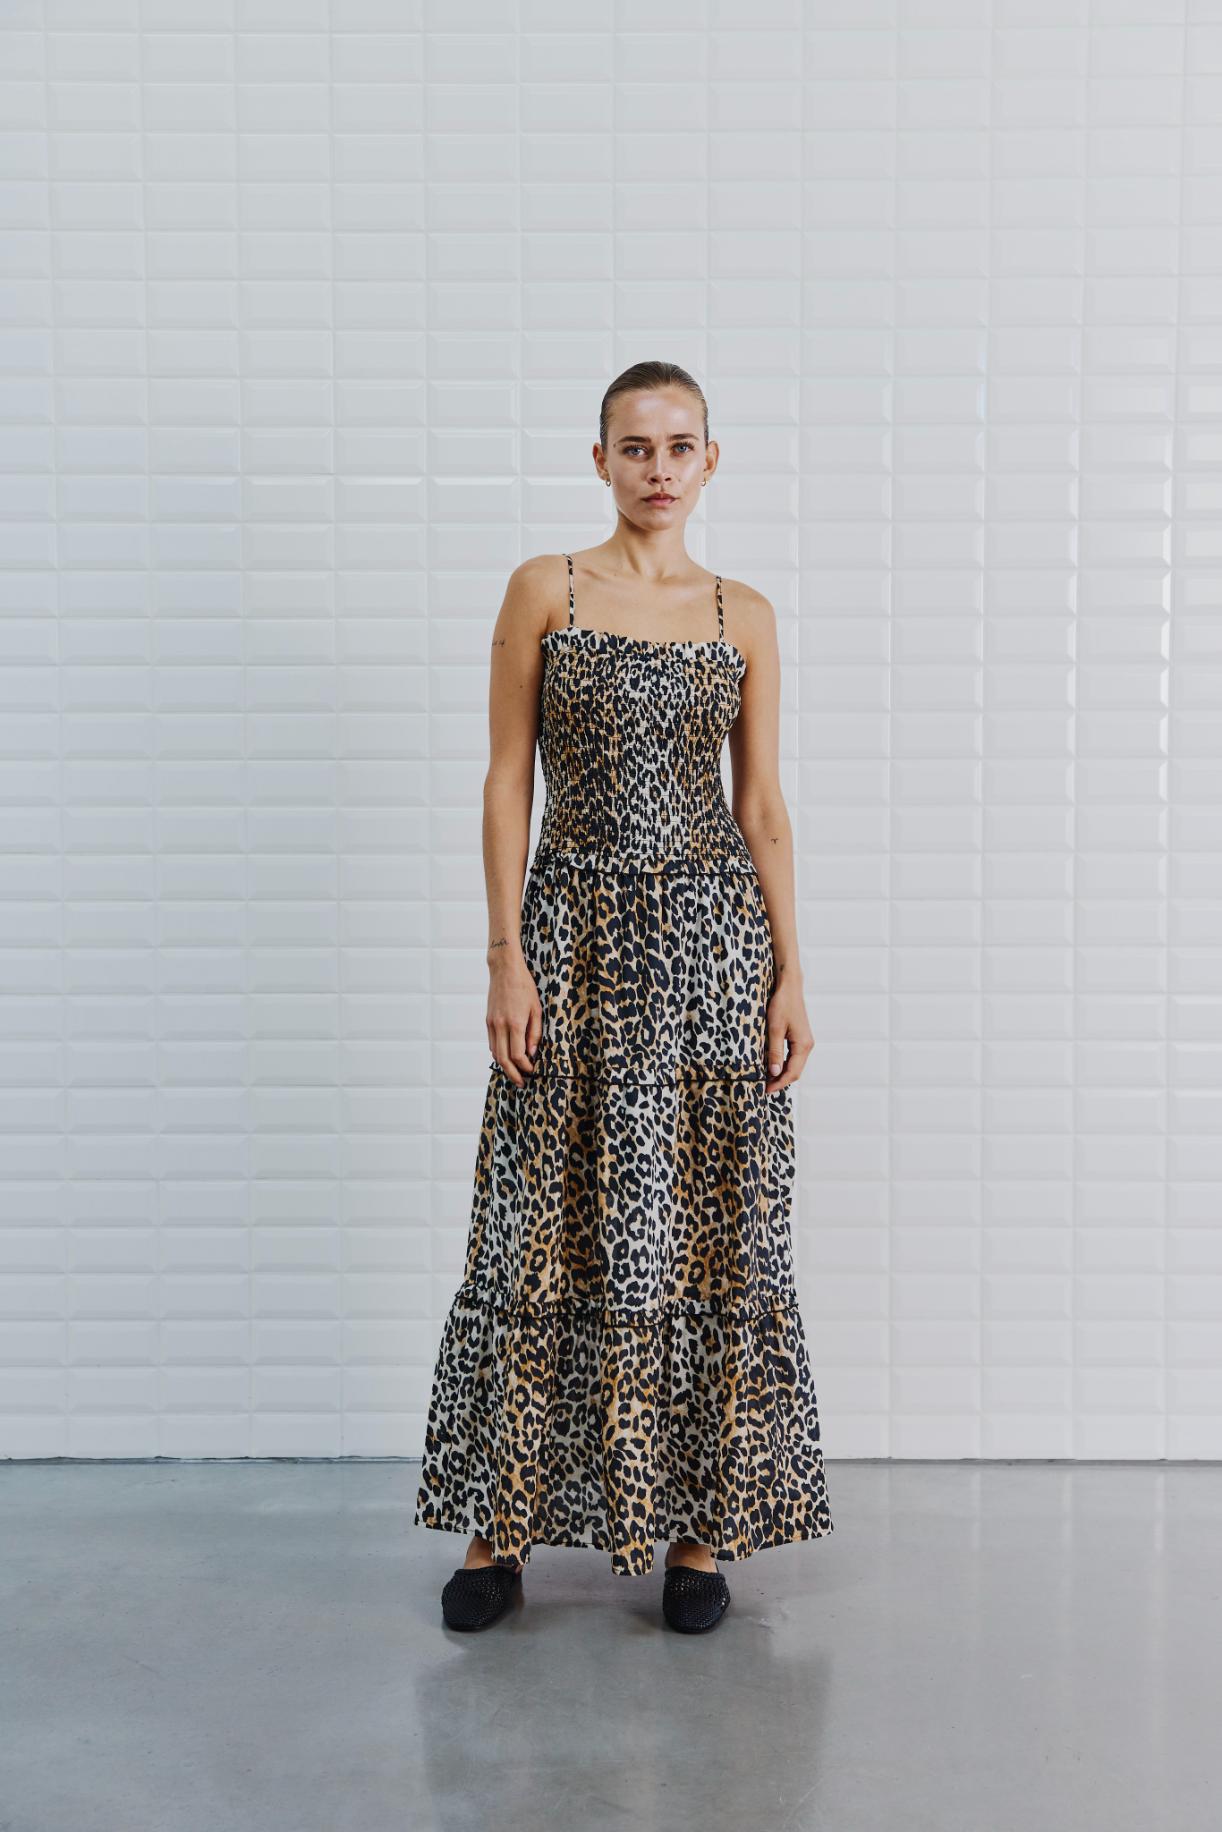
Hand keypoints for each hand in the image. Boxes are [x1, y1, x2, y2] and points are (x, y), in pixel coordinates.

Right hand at [486, 955, 542, 1087]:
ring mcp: (492, 1024)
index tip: (532, 1070)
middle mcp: (500, 1026)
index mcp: (515, 1023)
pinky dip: (499, 1054)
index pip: (518, 1055)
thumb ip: (535, 1033)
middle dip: (513, 1074)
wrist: (504, 970)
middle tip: (521, 1083)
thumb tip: (532, 1053)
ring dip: (504, 1066)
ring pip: (495, 1053)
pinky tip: (507, 1057)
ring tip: (515, 1074)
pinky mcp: (488, 1021)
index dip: (525, 1067)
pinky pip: (492, 1043)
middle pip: (503, 1059)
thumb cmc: (524, 987)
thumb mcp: (536, 1009)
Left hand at [765, 978, 812, 1092]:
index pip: (792, 1072)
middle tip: (763, 1088)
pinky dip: (783, 1063)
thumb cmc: (782, 1004)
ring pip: (794, 1064)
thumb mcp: (774, 1029)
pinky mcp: (800, 1037)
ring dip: (781, 1073)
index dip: (779, 1083)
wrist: (789, 986)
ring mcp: (805, 1041)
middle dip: (780, 1081)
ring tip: (766, 1079)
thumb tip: (774, 1073)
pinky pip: (793, 1056)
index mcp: (803, 1045)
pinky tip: (772, 1065)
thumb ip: (775, 1052)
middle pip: (795, 1071)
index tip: (765, 1091)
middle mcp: (807, 1045)